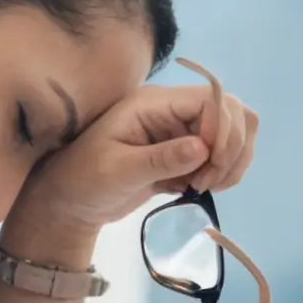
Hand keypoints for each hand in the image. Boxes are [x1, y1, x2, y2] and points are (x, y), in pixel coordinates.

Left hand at [9, 71, 257, 243]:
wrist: (70, 202)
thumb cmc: (83, 180)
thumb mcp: (117, 171)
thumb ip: (160, 159)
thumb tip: (203, 148)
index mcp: (154, 104)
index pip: (211, 99)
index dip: (222, 130)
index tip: (211, 165)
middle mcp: (172, 111)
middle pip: (231, 112)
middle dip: (231, 148)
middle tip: (208, 181)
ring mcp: (181, 131)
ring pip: (233, 133)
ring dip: (231, 161)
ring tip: (205, 186)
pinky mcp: (185, 154)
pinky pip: (222, 155)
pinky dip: (224, 172)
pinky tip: (201, 188)